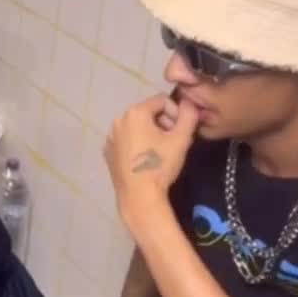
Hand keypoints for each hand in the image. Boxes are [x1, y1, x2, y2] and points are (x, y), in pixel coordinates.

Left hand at [103, 93, 199, 216]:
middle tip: (173, 141)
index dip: (176, 112)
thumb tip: (190, 103)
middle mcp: (118, 120)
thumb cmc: (160, 165)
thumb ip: (189, 115)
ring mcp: (110, 137)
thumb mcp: (181, 139)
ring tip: (161, 152)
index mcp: (135, 113)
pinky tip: (145, 160)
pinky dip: (137, 144)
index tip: (181, 130)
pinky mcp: (108, 152)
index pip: (161, 100)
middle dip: (163, 123)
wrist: (139, 196)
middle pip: (148, 112)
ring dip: (151, 133)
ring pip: (137, 126)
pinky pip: (126, 140)